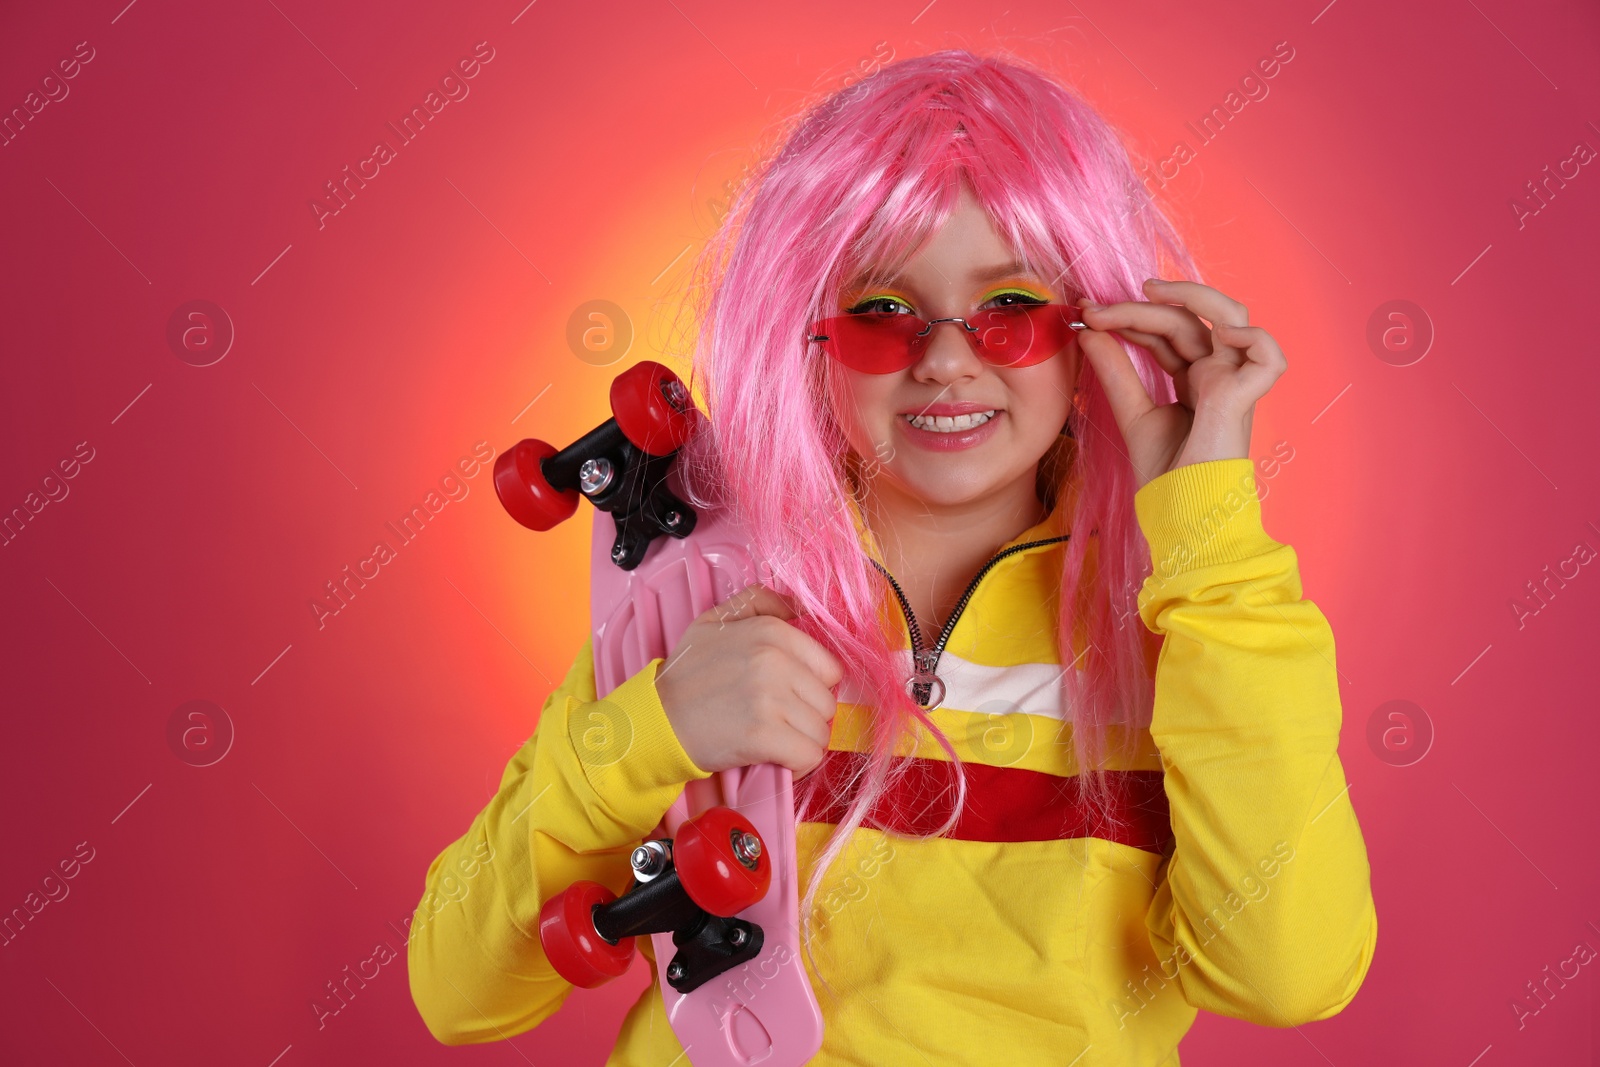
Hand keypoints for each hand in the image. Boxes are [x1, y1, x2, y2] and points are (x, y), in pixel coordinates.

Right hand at [654, 583, 843, 777]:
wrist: (656, 718)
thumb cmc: (687, 673)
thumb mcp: (715, 619)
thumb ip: (759, 601)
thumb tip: (796, 605)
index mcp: (771, 632)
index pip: (829, 669)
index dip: (811, 688)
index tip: (789, 698)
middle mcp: (775, 661)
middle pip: (827, 702)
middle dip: (807, 717)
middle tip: (777, 722)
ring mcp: (771, 699)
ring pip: (821, 731)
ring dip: (802, 742)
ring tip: (774, 740)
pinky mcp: (763, 736)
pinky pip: (809, 756)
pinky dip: (798, 765)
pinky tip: (777, 759)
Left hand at [1075, 278, 1286, 489]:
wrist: (1179, 513)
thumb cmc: (1164, 476)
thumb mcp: (1132, 414)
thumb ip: (1115, 372)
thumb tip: (1089, 331)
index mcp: (1196, 381)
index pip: (1166, 333)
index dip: (1130, 318)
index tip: (1087, 315)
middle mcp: (1219, 376)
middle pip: (1187, 321)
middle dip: (1140, 308)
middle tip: (1095, 309)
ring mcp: (1235, 383)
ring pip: (1229, 317)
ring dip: (1191, 296)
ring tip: (1149, 291)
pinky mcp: (1246, 397)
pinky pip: (1267, 353)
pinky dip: (1247, 334)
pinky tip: (1206, 330)